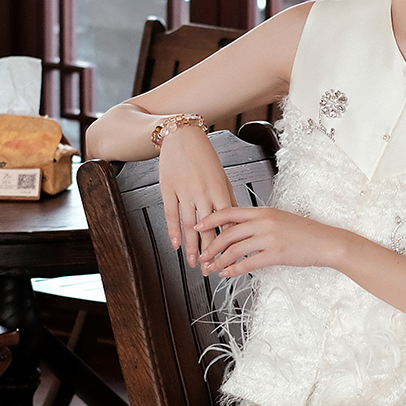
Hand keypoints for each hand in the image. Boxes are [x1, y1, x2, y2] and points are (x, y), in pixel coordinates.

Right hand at [158, 126, 235, 266]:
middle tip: (212, 269)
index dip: (228, 242)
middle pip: (208, 228)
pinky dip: (173, 231)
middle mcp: (202, 192)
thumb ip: (227, 199)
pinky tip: (176, 245)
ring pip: (189, 225)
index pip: (226, 222)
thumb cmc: (205, 157)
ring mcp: (184, 192)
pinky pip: (171, 214)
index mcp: (219, 189)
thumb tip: (237, 221)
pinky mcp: (168, 190)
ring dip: (192, 246)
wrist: (182, 136)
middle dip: (211, 251)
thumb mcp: (221, 177)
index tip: (231, 258)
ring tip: (195, 263)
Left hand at [195, 204, 344, 276]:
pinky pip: (248, 263)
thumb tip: (240, 230)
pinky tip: (227, 274)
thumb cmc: (305, 233)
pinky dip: (234, 270)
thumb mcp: (280, 220)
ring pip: (234, 249)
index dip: (211, 219)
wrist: (327, 242)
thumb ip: (260, 222)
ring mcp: (270, 238)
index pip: (230, 212)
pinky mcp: (276, 254)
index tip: (198, 225)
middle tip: (202, 255)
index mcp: (264, 211)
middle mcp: (264, 222)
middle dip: (211, 245)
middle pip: (228, 232)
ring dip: (219, 261)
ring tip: (211, 268)